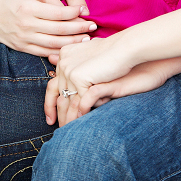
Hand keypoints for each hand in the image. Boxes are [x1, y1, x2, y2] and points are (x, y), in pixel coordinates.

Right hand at [0, 0, 96, 56]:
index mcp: (27, 8)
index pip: (56, 13)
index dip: (73, 12)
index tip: (83, 11)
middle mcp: (26, 26)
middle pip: (58, 30)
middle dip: (78, 29)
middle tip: (93, 26)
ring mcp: (24, 39)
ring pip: (54, 44)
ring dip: (72, 43)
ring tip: (86, 39)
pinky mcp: (23, 48)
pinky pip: (44, 53)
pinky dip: (59, 53)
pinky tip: (71, 50)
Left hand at [44, 60, 171, 125]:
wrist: (129, 46)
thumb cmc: (116, 52)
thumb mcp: (94, 56)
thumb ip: (82, 64)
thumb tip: (69, 72)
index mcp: (65, 56)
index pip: (52, 85)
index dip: (50, 104)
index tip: (51, 118)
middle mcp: (64, 63)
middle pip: (56, 95)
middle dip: (58, 115)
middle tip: (58, 130)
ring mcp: (71, 70)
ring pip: (67, 102)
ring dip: (68, 119)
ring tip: (70, 133)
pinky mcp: (81, 78)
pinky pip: (79, 102)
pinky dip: (81, 115)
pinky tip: (83, 124)